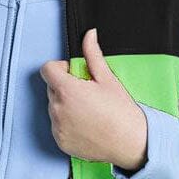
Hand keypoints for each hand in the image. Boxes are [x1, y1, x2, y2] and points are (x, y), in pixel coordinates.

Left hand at [40, 27, 147, 169]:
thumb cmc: (121, 112)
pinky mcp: (60, 142)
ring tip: (89, 111)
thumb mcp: (107, 79)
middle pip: (51, 88)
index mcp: (67, 90)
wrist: (131, 143)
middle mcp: (57, 109)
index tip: (74, 74)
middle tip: (88, 94)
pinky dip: (67, 124)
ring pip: (54, 108)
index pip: (47, 69)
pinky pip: (57, 126)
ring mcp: (57, 127)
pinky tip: (86, 125)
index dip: (60, 68)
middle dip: (65, 87)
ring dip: (65, 106)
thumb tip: (89, 35)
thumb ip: (92, 55)